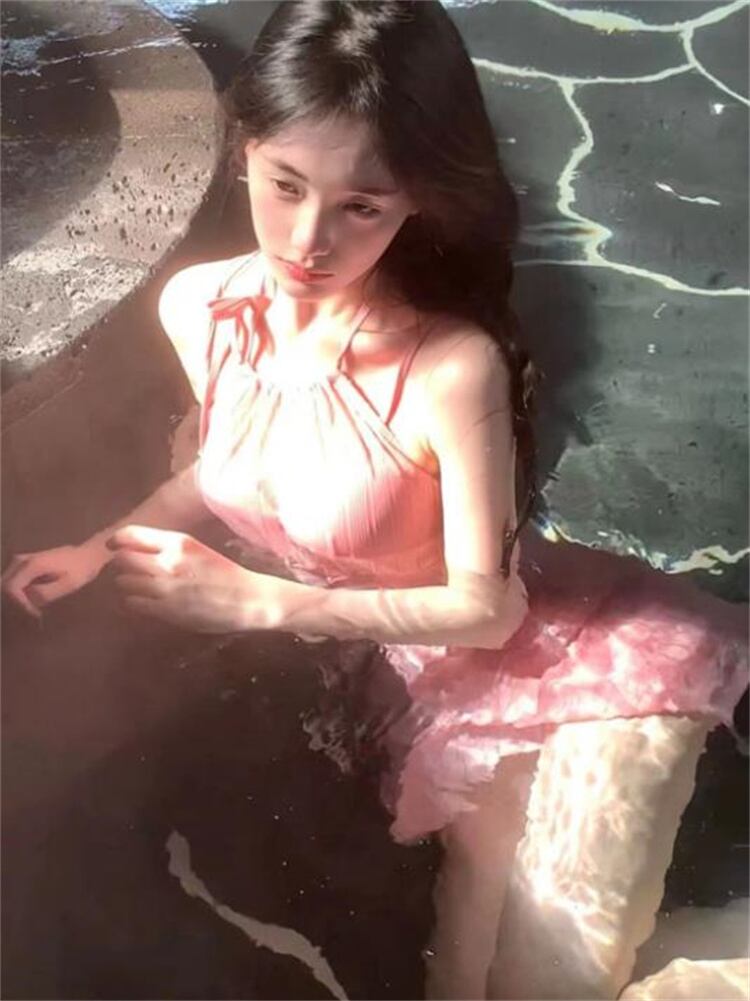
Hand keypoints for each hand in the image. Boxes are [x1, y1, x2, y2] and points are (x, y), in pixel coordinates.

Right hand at [2, 540, 108, 618]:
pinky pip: (14, 579)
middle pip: (5, 585)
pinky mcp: (24, 561)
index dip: (20, 604)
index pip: (11, 588)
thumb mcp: (68, 585)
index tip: (36, 612)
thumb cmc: (80, 570)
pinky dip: (21, 590)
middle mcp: (22, 560)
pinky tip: (36, 596)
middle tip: (35, 610)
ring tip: (36, 604)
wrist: (86, 555)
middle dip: (17, 601)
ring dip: (19, 596)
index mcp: (31, 565)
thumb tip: (29, 598)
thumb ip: (45, 593)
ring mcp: (21, 559)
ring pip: (7, 582)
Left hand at [108, 525, 277, 632]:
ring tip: (137, 588)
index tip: (112, 546)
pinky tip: (143, 603)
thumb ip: (168, 549)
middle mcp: (168, 561)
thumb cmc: (225, 574)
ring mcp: (165, 587)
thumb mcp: (197, 551)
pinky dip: (132, 603)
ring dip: (126, 585)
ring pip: (123, 582)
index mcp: (178, 542)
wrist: (248, 600)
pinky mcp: (165, 610)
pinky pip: (132, 603)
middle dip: (121, 564)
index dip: (116, 540)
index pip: (132, 535)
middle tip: (127, 570)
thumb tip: (136, 550)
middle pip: (123, 558)